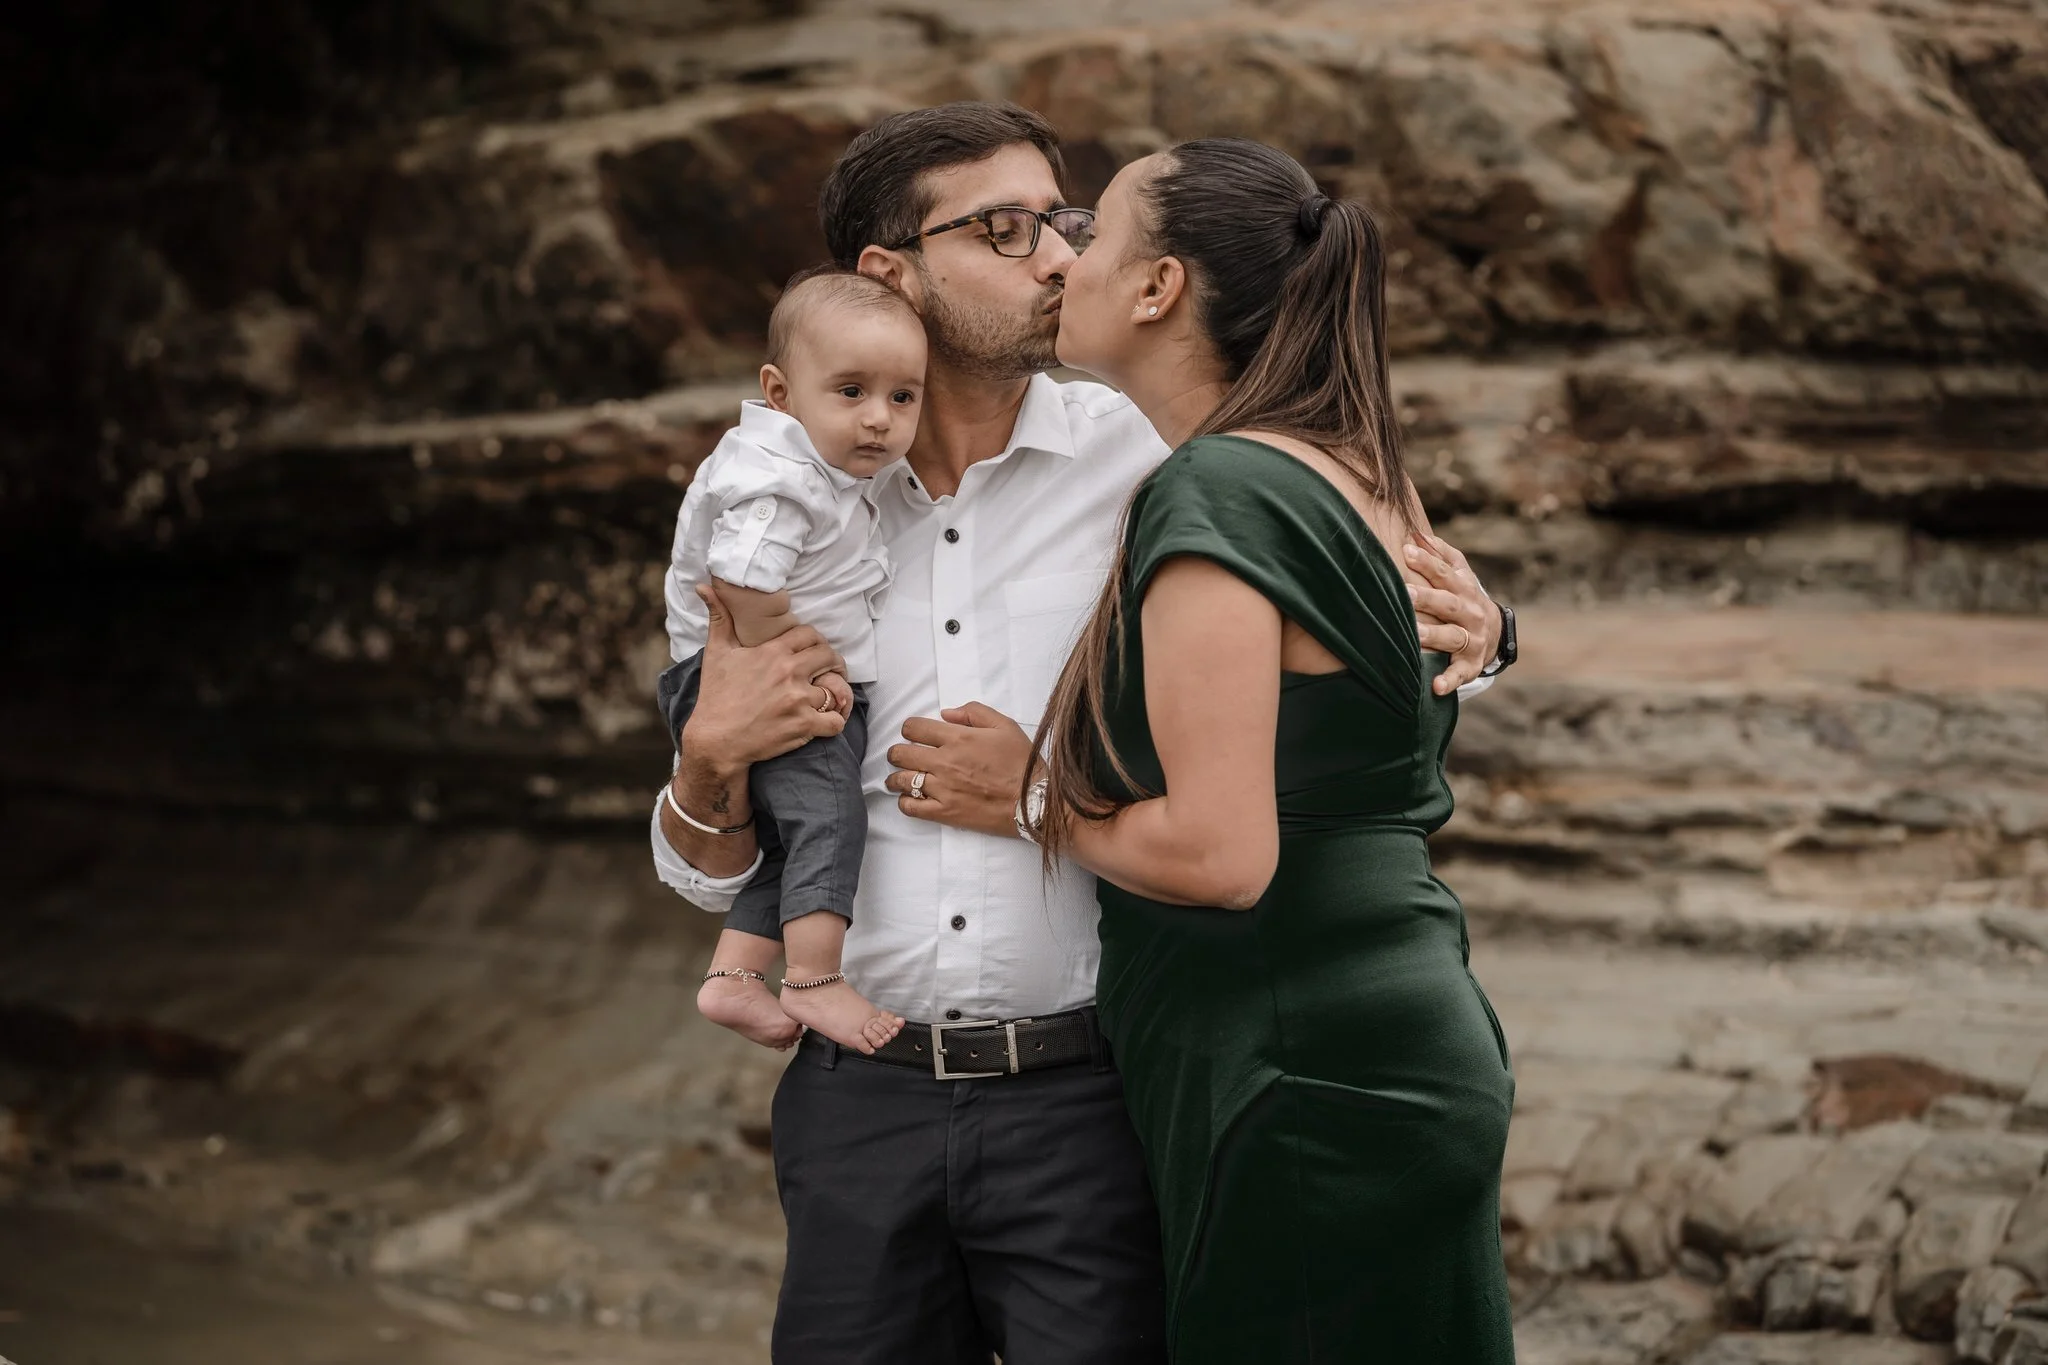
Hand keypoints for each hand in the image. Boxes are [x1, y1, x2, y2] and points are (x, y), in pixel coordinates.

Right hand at [680, 581, 846, 775]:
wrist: (715, 740)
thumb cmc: (715, 696)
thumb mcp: (715, 652)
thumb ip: (718, 617)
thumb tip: (704, 586)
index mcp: (773, 652)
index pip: (810, 635)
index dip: (814, 642)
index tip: (811, 651)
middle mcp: (789, 672)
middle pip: (829, 656)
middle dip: (831, 663)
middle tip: (827, 671)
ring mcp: (799, 700)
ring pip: (835, 689)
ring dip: (831, 693)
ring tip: (825, 697)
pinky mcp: (804, 726)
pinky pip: (836, 720)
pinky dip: (835, 720)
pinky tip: (825, 720)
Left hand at [882, 702, 1035, 837]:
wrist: (1034, 801)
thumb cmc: (1022, 763)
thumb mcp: (1005, 725)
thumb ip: (974, 712)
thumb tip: (946, 713)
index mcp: (958, 737)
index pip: (913, 728)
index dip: (910, 729)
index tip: (915, 735)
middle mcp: (944, 762)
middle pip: (900, 753)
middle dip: (898, 752)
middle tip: (904, 756)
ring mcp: (942, 789)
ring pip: (901, 780)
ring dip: (896, 777)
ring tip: (902, 778)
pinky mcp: (945, 813)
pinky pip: (910, 808)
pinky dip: (904, 802)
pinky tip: (911, 799)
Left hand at [1403, 532, 1499, 695]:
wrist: (1495, 631)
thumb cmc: (1465, 597)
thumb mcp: (1460, 574)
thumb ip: (1441, 554)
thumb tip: (1416, 533)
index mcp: (1464, 589)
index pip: (1444, 573)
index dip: (1426, 562)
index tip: (1406, 551)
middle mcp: (1470, 613)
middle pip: (1448, 604)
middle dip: (1427, 598)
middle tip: (1405, 593)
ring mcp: (1472, 639)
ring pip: (1453, 637)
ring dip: (1435, 636)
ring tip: (1416, 635)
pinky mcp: (1470, 665)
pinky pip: (1460, 674)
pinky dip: (1449, 680)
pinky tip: (1435, 686)